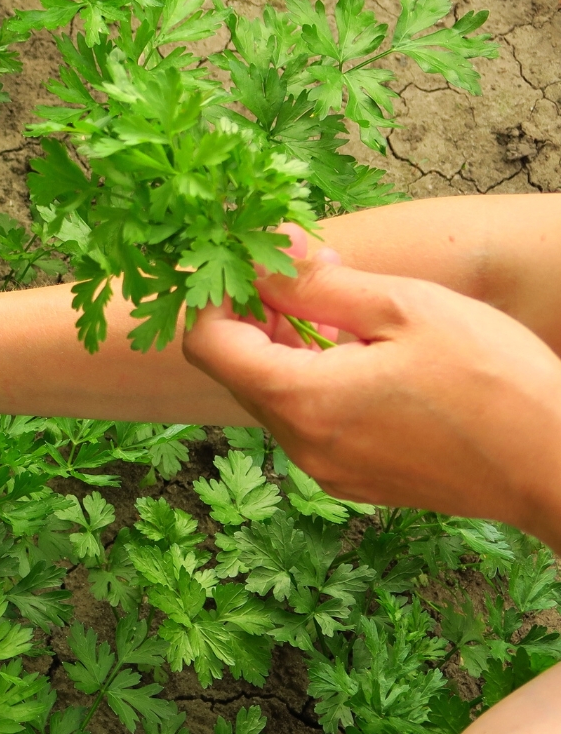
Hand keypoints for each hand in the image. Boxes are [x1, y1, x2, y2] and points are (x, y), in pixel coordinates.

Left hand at [183, 231, 560, 547]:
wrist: (556, 466)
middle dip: (263, 315)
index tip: (260, 265)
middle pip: (239, 370)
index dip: (220, 297)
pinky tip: (370, 357)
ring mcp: (326, 469)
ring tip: (355, 313)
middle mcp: (300, 446)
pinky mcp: (354, 479)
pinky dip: (318, 381)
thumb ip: (316, 284)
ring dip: (293, 347)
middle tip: (319, 276)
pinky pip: (309, 421)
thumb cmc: (494, 381)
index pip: (207, 345)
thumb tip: (263, 254)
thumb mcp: (404, 309)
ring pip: (275, 395)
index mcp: (302, 402)